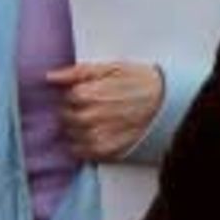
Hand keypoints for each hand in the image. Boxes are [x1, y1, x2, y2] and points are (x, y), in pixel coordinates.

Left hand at [47, 61, 164, 162]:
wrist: (169, 103)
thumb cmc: (141, 81)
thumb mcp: (113, 68)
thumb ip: (79, 72)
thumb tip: (50, 77)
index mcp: (86, 94)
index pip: (64, 98)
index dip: (76, 94)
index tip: (91, 92)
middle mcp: (87, 117)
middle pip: (64, 117)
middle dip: (76, 111)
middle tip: (97, 106)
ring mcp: (95, 136)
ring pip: (71, 134)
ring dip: (80, 128)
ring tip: (101, 119)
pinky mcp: (104, 152)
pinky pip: (80, 151)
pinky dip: (85, 143)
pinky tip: (101, 132)